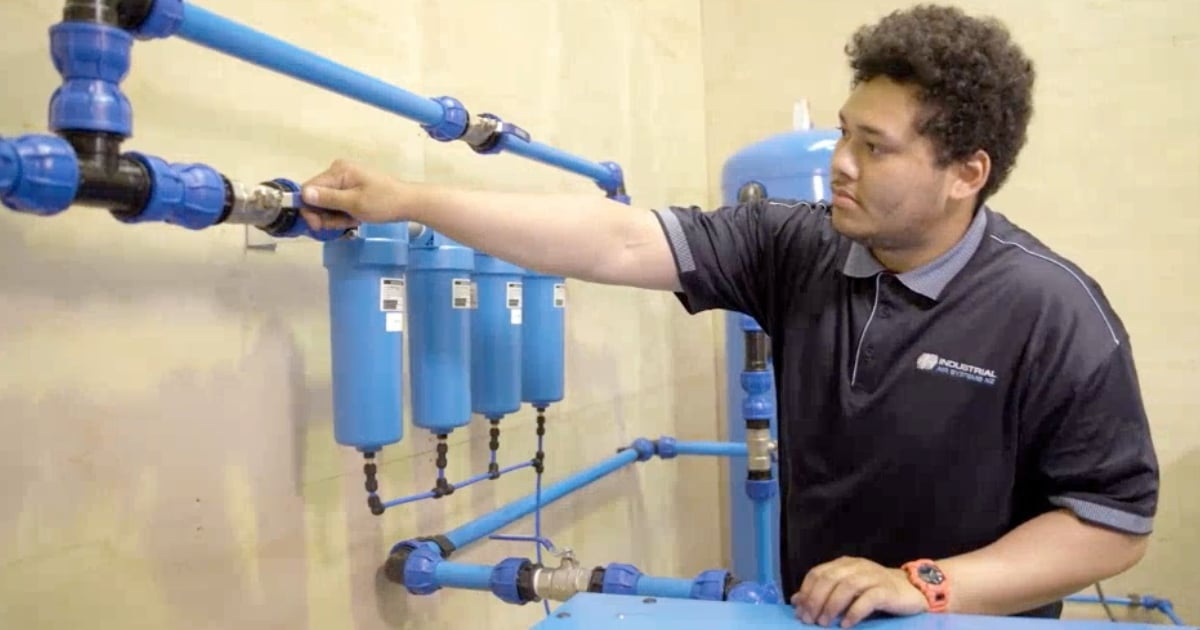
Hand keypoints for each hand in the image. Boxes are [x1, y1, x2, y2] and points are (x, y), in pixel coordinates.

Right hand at [299, 159, 405, 230]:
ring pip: (327, 204)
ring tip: (354, 220)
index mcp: (337, 171)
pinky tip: (356, 218)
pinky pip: (338, 204)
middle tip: (343, 224)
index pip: (309, 189)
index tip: (318, 226)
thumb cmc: (384, 202)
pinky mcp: (351, 189)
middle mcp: (338, 172)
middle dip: (326, 215)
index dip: (309, 209)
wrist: (408, 203)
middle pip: (316, 197)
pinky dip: (344, 214)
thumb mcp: (354, 203)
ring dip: (337, 217)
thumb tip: (304, 194)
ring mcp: (345, 180)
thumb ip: (328, 199)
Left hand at [791, 557, 927, 626]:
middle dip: (815, 600)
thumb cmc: (875, 592)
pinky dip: (854, 612)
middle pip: (829, 579)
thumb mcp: (847, 591)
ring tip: (824, 624)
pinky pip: (868, 599)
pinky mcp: (887, 590)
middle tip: (810, 620)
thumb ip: (824, 593)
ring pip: (846, 586)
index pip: (817, 573)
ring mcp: (872, 576)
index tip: (800, 611)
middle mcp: (857, 566)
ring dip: (832, 606)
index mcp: (844, 564)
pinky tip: (846, 624)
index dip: (806, 592)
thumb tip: (796, 601)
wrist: (912, 589)